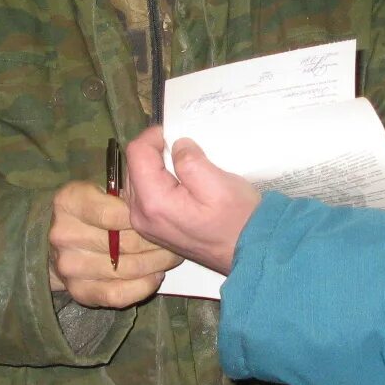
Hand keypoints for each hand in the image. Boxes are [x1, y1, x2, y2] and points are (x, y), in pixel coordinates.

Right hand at [47, 180, 180, 308]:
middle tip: (176, 240)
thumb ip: (127, 191)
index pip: (114, 214)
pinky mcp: (78, 291)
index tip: (162, 218)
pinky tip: (155, 276)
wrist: (63, 242)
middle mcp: (63, 234)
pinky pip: (118, 294)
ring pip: (125, 269)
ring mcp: (68, 266)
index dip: (143, 217)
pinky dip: (143, 287)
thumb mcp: (104, 190)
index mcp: (68, 201)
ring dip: (155, 264)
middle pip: (123, 243)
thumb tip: (160, 198)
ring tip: (171, 256)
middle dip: (156, 243)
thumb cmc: (94, 210)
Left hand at [123, 126, 261, 283]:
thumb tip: (177, 146)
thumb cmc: (238, 219)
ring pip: (137, 180)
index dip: (154, 136)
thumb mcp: (218, 183)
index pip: (136, 153)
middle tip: (184, 150)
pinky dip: (158, 182)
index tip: (176, 133)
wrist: (250, 251)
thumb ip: (190, 161)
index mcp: (154, 202)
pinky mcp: (154, 228)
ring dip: (155, 167)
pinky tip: (180, 184)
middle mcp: (141, 215)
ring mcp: (145, 225)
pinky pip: (145, 195)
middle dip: (154, 152)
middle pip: (133, 167)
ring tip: (183, 166)